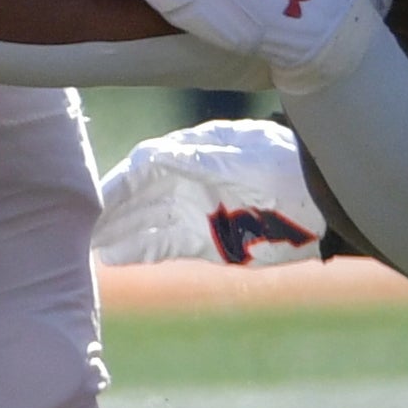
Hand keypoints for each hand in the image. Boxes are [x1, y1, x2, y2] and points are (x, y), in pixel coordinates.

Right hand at [92, 117, 326, 267]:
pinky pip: (162, 243)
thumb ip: (204, 160)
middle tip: (79, 228)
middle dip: (111, 210)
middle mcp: (190, 178)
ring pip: (145, 220)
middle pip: (139, 193)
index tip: (98, 200)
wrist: (327, 206)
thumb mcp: (250, 161)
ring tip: (88, 247)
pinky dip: (138, 250)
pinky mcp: (204, 238)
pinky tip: (113, 258)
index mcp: (198, 150)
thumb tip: (156, 158)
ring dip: (118, 232)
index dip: (121, 181)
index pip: (148, 163)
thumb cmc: (289, 172)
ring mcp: (195, 208)